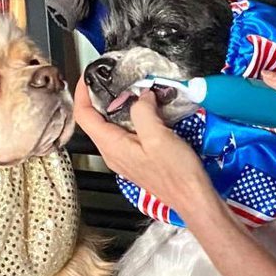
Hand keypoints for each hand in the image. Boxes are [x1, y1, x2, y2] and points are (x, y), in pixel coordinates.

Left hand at [74, 80, 220, 221]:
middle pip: (96, 120)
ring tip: (134, 91)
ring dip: (120, 107)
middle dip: (102, 97)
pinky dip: (133, 117)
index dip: (82, 93)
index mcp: (112, 146)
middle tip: (115, 79)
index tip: (88, 77)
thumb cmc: (176, 173)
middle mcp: (113, 153)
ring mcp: (125, 157)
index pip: (84, 116)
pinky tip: (149, 110)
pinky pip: (128, 133)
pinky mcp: (138, 159)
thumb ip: (143, 111)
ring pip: (113, 126)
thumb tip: (141, 96)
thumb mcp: (158, 136)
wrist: (194, 198)